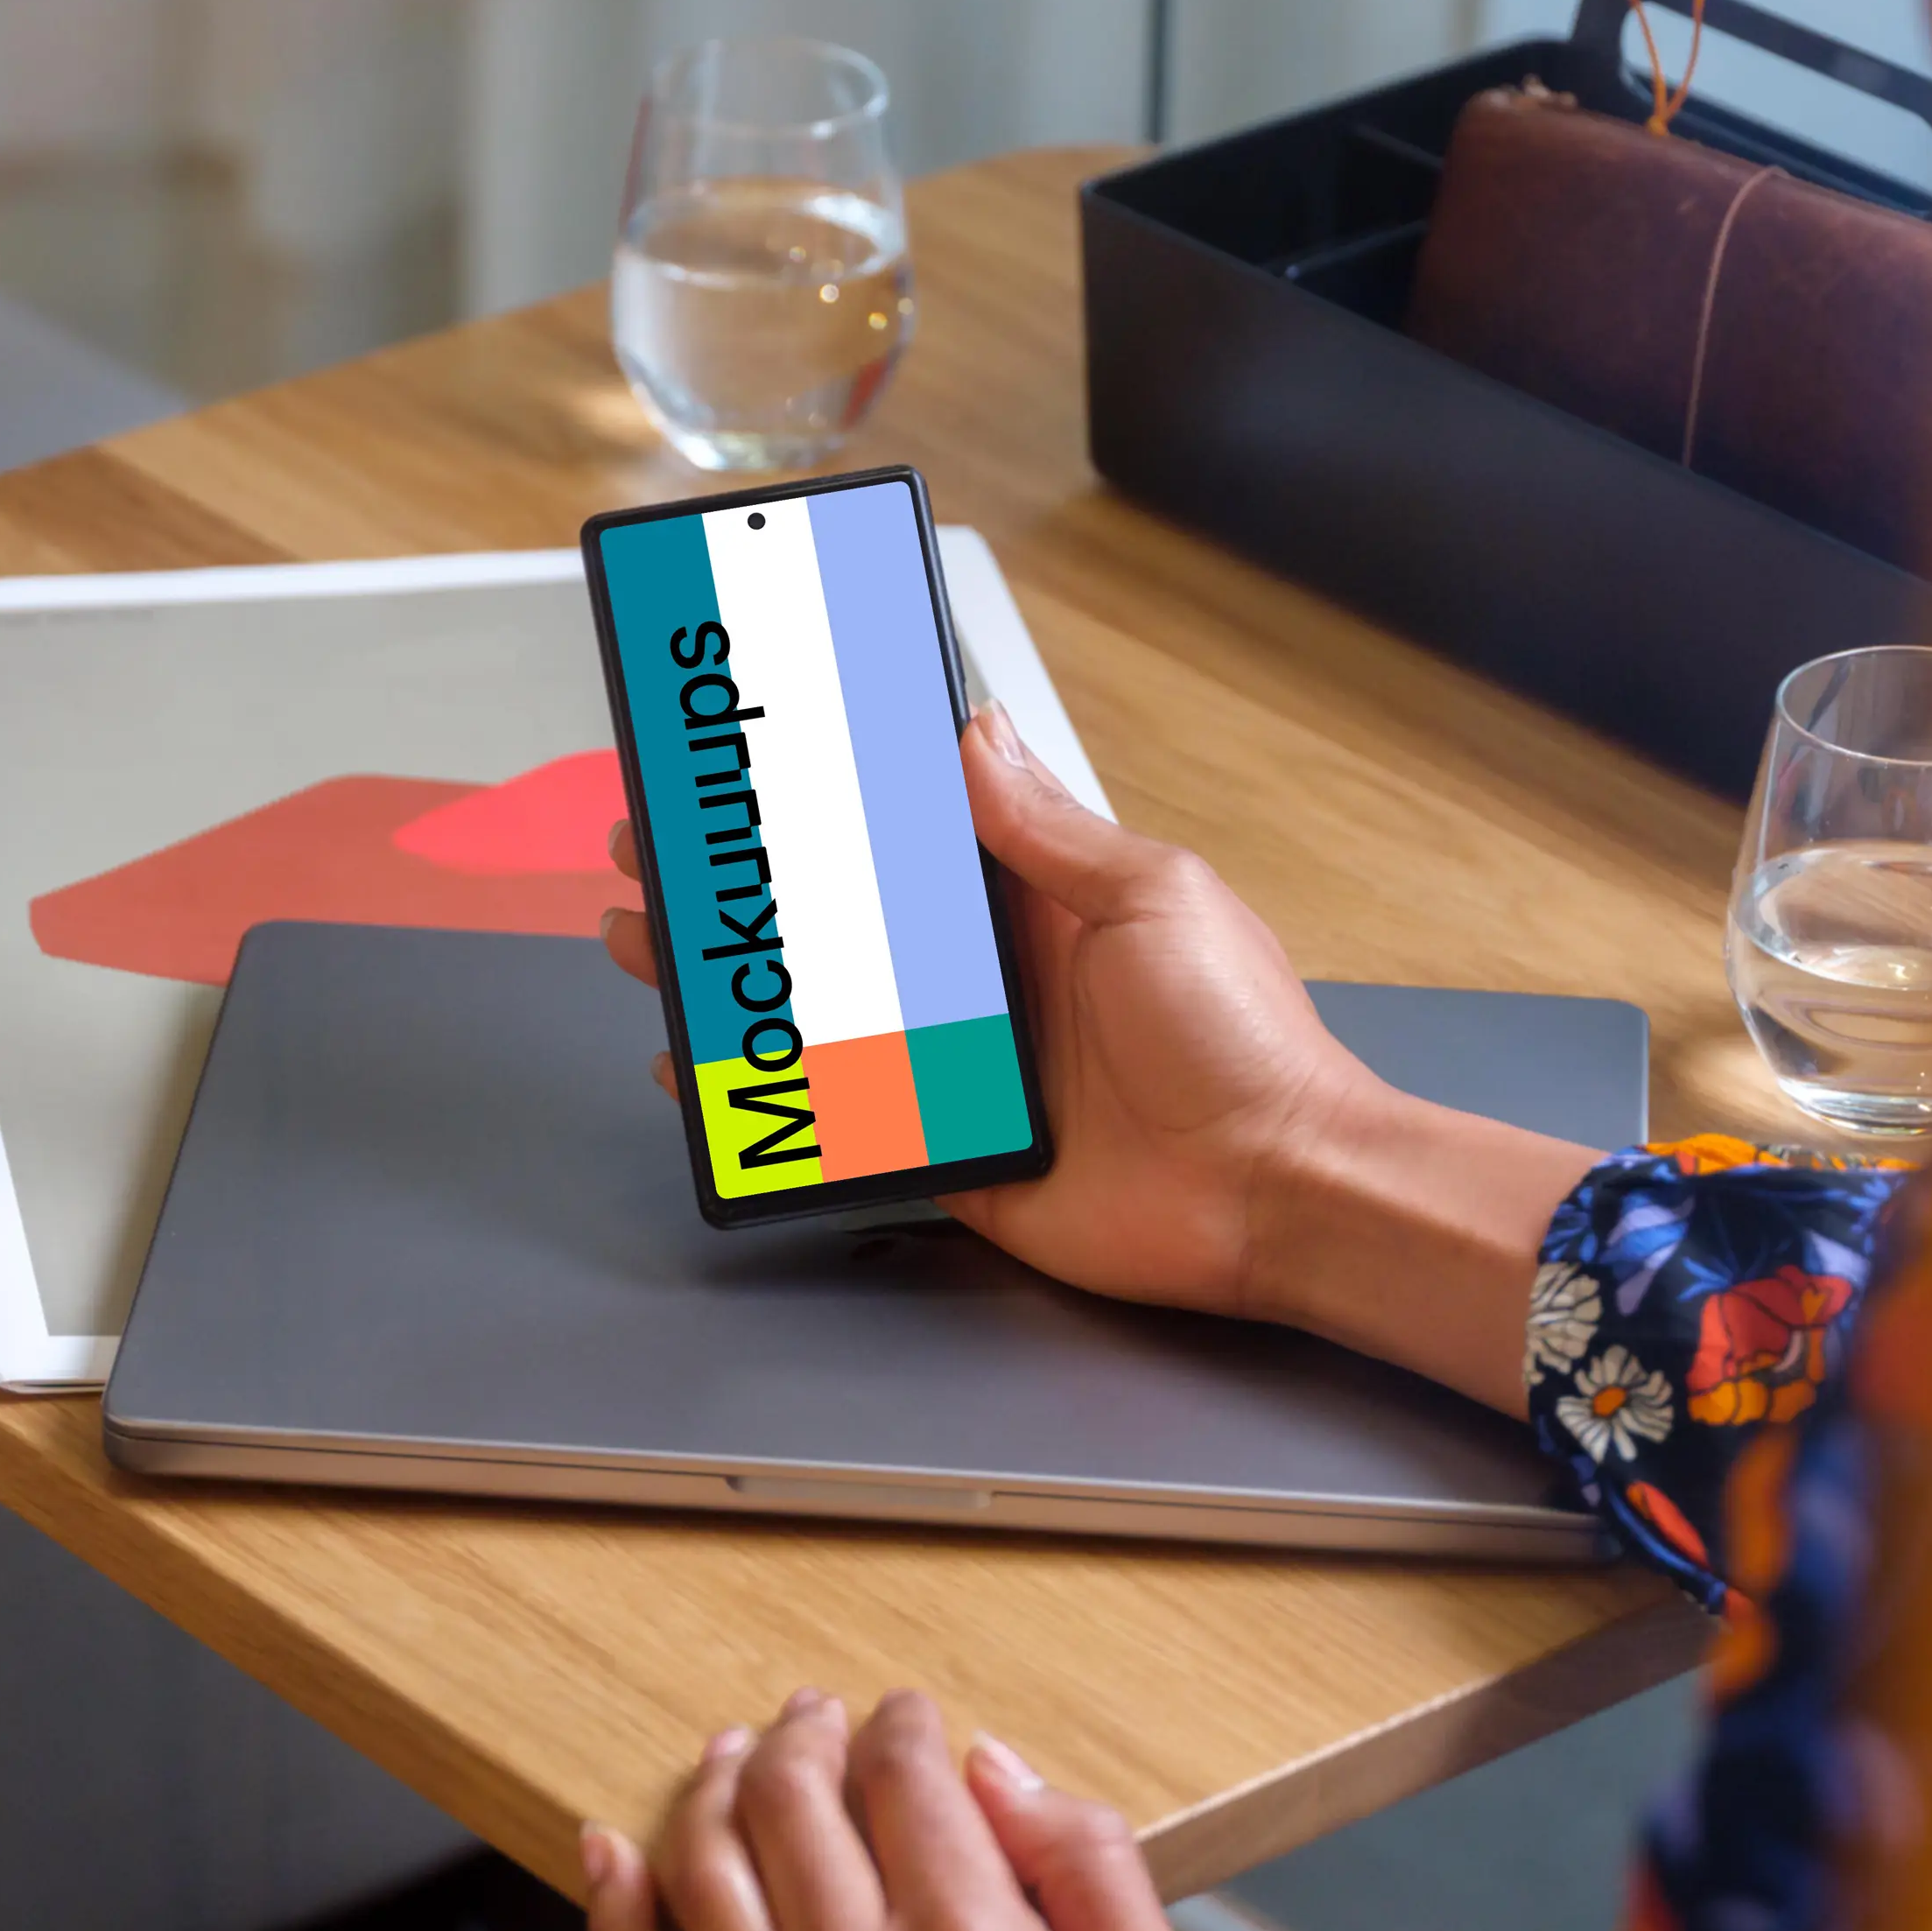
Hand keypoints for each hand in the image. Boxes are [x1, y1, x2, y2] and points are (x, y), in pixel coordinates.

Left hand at [583, 1690, 1246, 1930]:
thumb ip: (1087, 1863)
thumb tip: (995, 1769)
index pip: (903, 1776)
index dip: (899, 1723)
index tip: (901, 1716)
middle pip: (789, 1803)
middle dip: (802, 1736)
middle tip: (811, 1719)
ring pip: (702, 1876)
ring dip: (711, 1791)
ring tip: (730, 1758)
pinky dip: (614, 1918)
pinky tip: (609, 1855)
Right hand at [601, 706, 1583, 1410]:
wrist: (1279, 1193)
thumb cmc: (1245, 1042)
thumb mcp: (1151, 899)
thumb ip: (1049, 829)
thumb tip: (973, 737)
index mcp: (1038, 904)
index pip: (909, 830)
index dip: (831, 793)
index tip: (755, 752)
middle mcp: (989, 982)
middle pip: (837, 922)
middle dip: (745, 882)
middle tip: (659, 843)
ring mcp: (963, 1069)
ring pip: (817, 1016)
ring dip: (731, 980)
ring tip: (651, 939)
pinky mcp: (952, 1153)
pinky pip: (837, 1126)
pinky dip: (764, 1103)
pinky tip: (701, 1074)